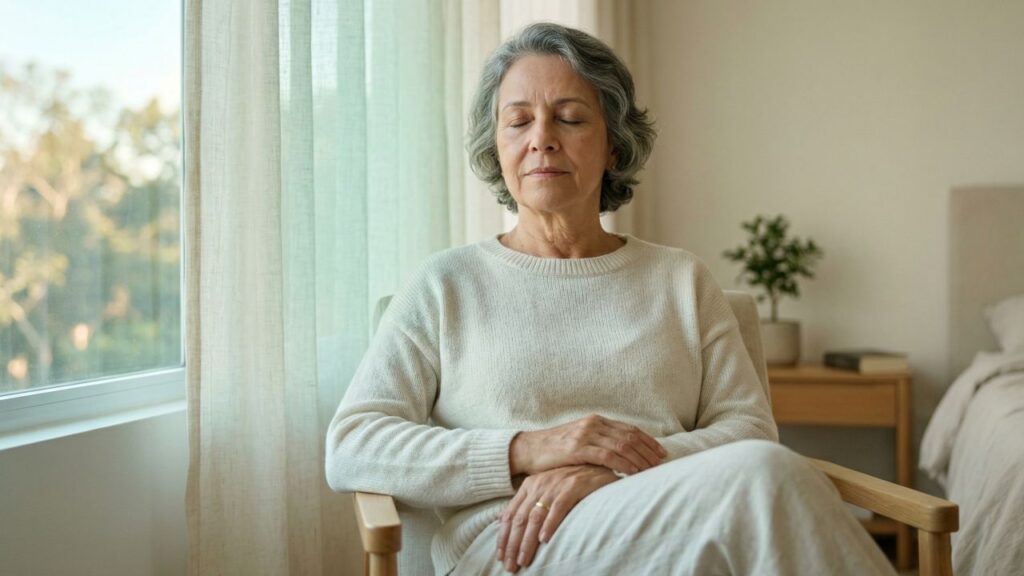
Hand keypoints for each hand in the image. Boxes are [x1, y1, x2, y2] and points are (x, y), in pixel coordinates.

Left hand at [496, 464, 618, 571]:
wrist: (597, 464)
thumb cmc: (570, 480)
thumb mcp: (544, 487)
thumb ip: (525, 501)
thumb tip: (501, 518)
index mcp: (529, 485)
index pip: (510, 514)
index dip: (503, 537)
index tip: (500, 556)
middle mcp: (538, 485)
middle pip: (520, 519)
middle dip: (513, 544)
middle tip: (510, 565)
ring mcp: (555, 486)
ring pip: (535, 517)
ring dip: (527, 541)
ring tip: (524, 559)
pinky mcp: (572, 487)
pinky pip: (557, 508)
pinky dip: (550, 525)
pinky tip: (544, 540)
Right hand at [509, 414, 666, 475]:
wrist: (528, 450)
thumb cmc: (555, 450)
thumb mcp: (580, 441)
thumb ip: (600, 443)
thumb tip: (623, 456)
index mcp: (596, 421)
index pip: (629, 429)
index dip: (648, 441)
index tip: (662, 453)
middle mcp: (593, 424)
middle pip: (629, 436)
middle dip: (648, 451)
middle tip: (661, 464)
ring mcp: (585, 435)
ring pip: (622, 445)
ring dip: (639, 459)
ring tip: (651, 471)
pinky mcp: (577, 448)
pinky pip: (607, 455)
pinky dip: (623, 464)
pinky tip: (633, 472)